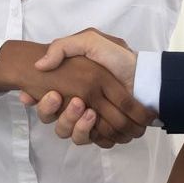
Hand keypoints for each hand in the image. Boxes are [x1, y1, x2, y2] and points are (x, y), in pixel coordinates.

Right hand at [18, 29, 142, 146]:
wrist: (143, 72)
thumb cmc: (118, 57)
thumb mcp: (89, 40)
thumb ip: (62, 47)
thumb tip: (40, 66)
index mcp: (72, 90)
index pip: (48, 106)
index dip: (45, 105)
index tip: (53, 96)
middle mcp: (79, 107)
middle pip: (59, 124)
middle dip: (64, 116)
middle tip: (77, 102)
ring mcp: (93, 121)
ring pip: (74, 136)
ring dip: (78, 126)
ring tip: (90, 112)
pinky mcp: (107, 131)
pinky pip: (95, 142)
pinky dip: (95, 134)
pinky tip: (98, 120)